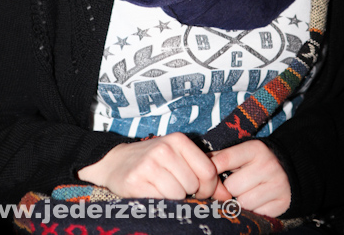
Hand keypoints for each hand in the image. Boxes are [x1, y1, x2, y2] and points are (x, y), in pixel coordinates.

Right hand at [78, 132, 226, 200]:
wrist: (115, 162)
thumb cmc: (153, 163)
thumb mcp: (179, 160)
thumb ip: (204, 175)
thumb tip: (227, 198)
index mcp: (178, 140)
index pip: (208, 171)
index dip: (208, 188)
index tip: (199, 192)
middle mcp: (164, 149)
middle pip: (193, 184)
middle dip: (188, 193)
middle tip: (174, 188)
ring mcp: (149, 164)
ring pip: (178, 194)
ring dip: (173, 199)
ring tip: (161, 189)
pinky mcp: (136, 180)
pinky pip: (161, 201)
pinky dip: (159, 203)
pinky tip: (151, 193)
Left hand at [210, 140, 290, 216]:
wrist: (287, 171)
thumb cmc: (254, 162)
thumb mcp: (241, 153)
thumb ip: (220, 158)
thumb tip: (196, 166)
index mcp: (255, 149)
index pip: (224, 160)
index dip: (211, 171)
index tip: (204, 178)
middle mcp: (268, 165)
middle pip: (232, 186)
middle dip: (229, 189)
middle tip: (235, 185)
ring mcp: (277, 184)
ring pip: (242, 202)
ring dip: (240, 202)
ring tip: (247, 192)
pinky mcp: (282, 203)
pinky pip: (256, 214)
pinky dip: (253, 211)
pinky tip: (258, 201)